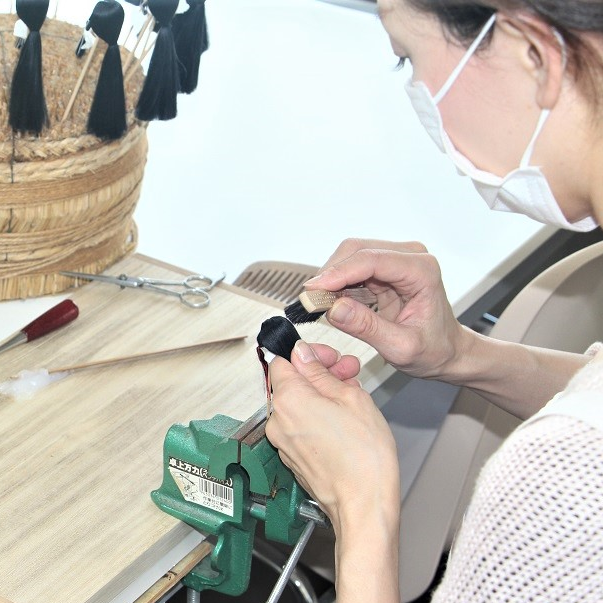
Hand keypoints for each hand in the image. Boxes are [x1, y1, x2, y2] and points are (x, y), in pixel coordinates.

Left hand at [266, 339, 400, 534]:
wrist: (364, 505)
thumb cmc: (363, 457)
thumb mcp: (349, 397)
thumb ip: (320, 372)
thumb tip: (303, 354)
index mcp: (288, 400)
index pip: (283, 361)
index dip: (309, 355)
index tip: (330, 357)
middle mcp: (278, 421)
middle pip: (292, 383)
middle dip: (319, 373)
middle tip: (348, 374)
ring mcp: (284, 442)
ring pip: (298, 404)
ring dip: (322, 394)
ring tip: (352, 396)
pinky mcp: (293, 457)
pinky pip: (301, 426)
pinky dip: (318, 416)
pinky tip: (344, 418)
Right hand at [304, 239, 467, 379]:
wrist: (447, 351)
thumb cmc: (434, 350)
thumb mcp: (401, 347)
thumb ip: (367, 328)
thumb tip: (334, 309)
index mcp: (422, 271)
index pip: (372, 260)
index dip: (339, 273)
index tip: (314, 290)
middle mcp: (410, 257)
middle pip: (357, 251)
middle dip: (330, 274)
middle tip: (311, 301)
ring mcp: (396, 259)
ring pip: (350, 257)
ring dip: (331, 279)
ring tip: (320, 305)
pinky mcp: (384, 269)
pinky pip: (352, 269)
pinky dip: (337, 284)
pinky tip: (332, 303)